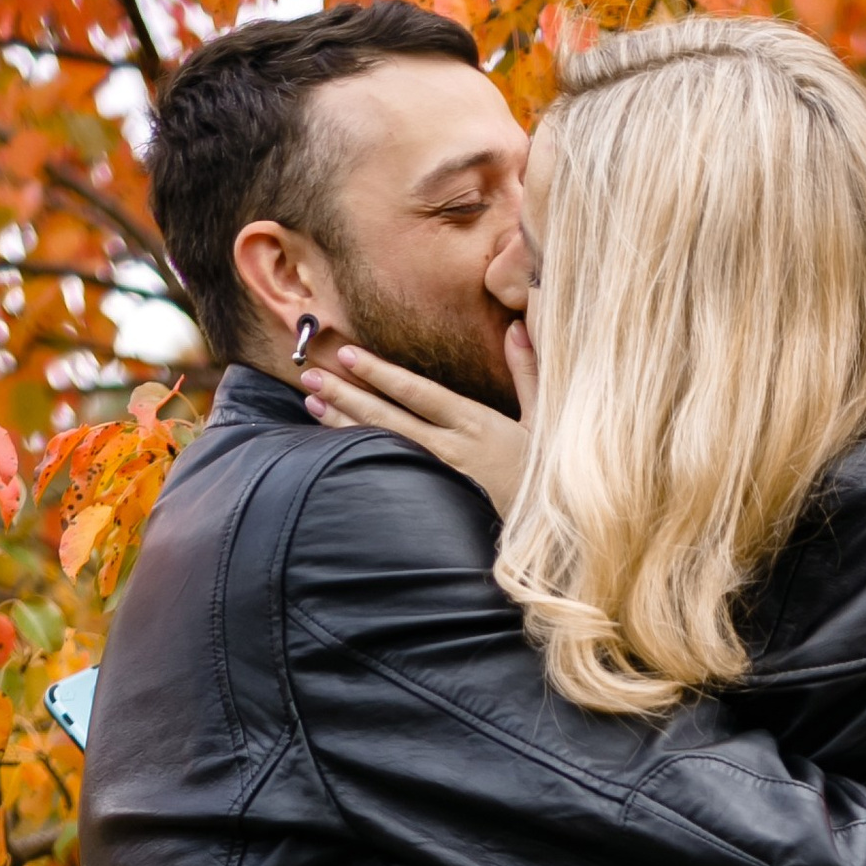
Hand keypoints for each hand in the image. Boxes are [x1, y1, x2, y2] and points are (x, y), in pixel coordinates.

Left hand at [302, 327, 534, 516]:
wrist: (555, 538)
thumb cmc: (549, 478)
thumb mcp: (545, 422)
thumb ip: (528, 373)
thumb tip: (517, 327)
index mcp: (475, 424)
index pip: (418, 393)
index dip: (381, 374)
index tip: (348, 355)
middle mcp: (451, 450)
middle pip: (388, 417)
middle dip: (346, 393)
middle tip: (310, 373)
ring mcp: (439, 479)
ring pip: (383, 446)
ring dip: (344, 423)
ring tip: (310, 401)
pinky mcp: (434, 504)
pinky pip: (389, 475)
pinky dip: (358, 458)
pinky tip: (333, 445)